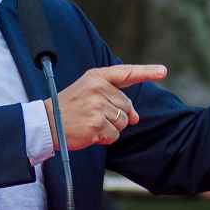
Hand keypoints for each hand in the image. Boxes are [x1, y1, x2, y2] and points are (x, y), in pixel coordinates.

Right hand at [47, 64, 167, 151]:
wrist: (47, 123)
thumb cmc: (69, 108)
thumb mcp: (88, 92)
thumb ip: (114, 98)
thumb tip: (136, 117)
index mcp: (97, 77)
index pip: (126, 73)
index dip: (147, 71)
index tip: (163, 71)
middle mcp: (99, 89)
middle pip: (128, 105)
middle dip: (118, 115)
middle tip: (95, 116)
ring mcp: (98, 106)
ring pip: (123, 122)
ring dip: (111, 128)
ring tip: (91, 123)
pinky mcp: (97, 124)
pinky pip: (114, 135)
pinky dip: (105, 138)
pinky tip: (90, 133)